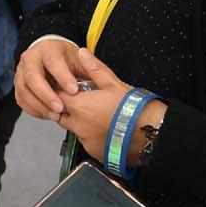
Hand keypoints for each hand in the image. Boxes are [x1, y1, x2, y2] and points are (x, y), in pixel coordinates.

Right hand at [13, 36, 85, 120]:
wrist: (51, 59)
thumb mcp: (80, 59)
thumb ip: (88, 66)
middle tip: (61, 108)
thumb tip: (92, 65)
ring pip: (24, 90)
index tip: (73, 90)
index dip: (62, 76)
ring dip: (39, 105)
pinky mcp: (18, 85)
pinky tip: (47, 114)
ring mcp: (21, 72)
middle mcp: (30, 58)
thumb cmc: (66, 60)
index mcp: (47, 49)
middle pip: (32, 76)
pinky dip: (33, 109)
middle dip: (46, 95)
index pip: (52, 61)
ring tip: (55, 115)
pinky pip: (21, 99)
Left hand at [53, 48, 164, 166]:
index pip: (56, 97)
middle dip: (66, 108)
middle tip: (82, 102)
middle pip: (60, 115)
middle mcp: (77, 125)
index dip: (60, 91)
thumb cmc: (133, 107)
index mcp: (79, 106)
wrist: (149, 133)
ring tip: (97, 116)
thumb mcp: (113, 83)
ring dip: (78, 122)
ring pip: (73, 129)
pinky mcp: (93, 152)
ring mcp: (85, 141)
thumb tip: (82, 53)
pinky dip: (90, 135)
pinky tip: (103, 129)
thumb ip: (94, 68)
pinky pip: (85, 142)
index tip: (68, 89)